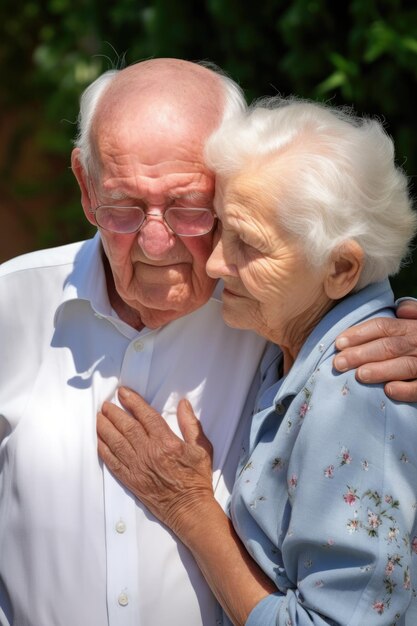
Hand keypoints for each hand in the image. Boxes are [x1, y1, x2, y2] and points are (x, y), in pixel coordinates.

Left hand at [97, 387, 213, 536]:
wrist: (189, 509)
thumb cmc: (197, 479)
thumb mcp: (202, 448)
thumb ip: (191, 424)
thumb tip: (183, 404)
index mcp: (167, 442)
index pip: (146, 416)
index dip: (133, 402)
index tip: (123, 392)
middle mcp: (149, 452)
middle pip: (127, 426)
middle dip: (114, 412)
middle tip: (106, 403)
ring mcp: (138, 467)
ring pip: (116, 442)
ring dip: (105, 428)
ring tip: (99, 417)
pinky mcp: (131, 480)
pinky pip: (113, 462)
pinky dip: (104, 450)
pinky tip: (99, 441)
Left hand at [333, 300, 416, 401]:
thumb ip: (415, 313)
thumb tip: (401, 308)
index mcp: (414, 327)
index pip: (384, 326)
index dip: (360, 333)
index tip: (339, 342)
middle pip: (390, 345)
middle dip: (363, 353)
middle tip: (339, 363)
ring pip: (405, 365)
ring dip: (381, 370)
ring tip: (359, 375)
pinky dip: (407, 389)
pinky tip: (390, 390)